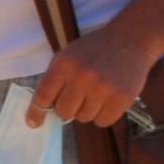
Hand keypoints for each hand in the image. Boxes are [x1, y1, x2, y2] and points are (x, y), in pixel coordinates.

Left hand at [31, 22, 163, 128]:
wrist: (130, 41)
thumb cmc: (94, 50)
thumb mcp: (67, 56)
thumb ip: (55, 79)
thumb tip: (42, 109)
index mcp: (64, 64)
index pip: (43, 96)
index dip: (37, 112)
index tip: (34, 123)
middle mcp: (82, 76)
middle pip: (64, 112)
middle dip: (67, 109)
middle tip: (77, 98)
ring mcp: (103, 88)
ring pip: (84, 118)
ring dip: (88, 110)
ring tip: (96, 92)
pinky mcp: (121, 98)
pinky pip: (103, 121)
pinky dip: (103, 115)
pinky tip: (108, 99)